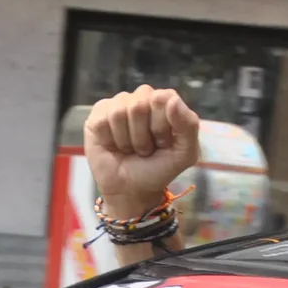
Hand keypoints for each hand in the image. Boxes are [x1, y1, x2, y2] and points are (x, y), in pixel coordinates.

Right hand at [84, 86, 200, 222]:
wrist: (132, 191)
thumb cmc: (158, 169)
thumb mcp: (184, 153)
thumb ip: (189, 125)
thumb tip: (171, 99)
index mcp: (164, 101)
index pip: (162, 98)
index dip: (161, 126)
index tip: (162, 143)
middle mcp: (141, 97)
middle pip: (138, 106)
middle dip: (142, 136)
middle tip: (144, 149)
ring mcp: (118, 104)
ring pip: (118, 114)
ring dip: (126, 141)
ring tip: (129, 149)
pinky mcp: (98, 115)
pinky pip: (101, 122)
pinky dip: (109, 141)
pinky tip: (113, 146)